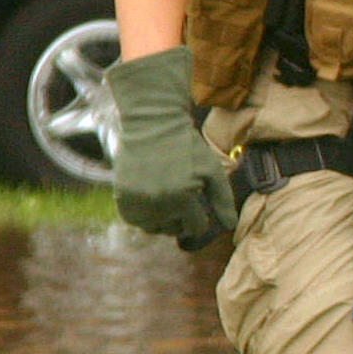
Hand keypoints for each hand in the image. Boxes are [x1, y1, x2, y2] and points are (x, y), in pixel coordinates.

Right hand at [107, 46, 236, 245]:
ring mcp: (137, 201)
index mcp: (183, 197)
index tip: (199, 207)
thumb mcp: (212, 169)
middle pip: (174, 229)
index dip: (201, 219)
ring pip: (153, 228)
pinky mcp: (122, 197)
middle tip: (182, 199)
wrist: (153, 124)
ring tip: (167, 199)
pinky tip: (151, 198)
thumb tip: (230, 226)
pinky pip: (134, 220)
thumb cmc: (188, 146)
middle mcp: (158, 203)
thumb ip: (223, 199)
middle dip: (181, 219)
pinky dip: (143, 215)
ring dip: (161, 220)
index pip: (196, 227)